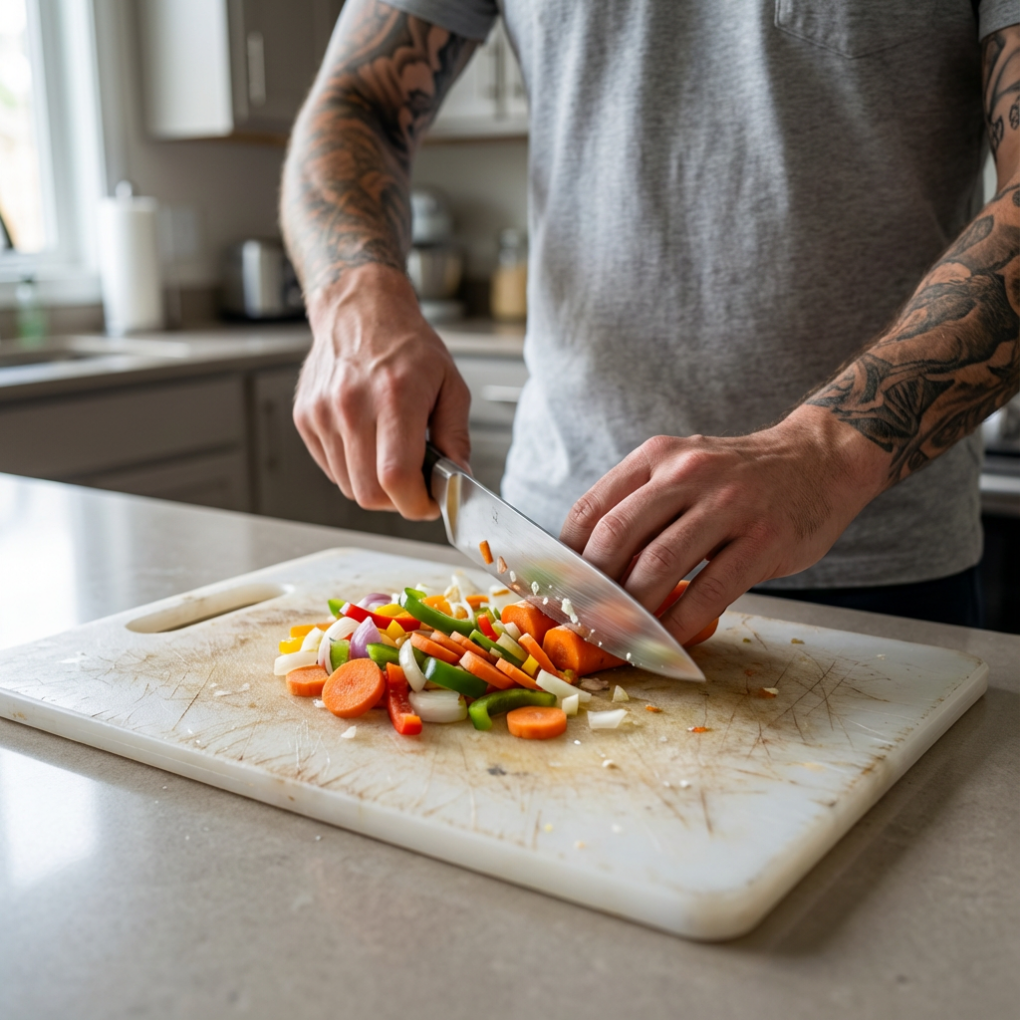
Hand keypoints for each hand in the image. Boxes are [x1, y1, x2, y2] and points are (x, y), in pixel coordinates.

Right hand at [293, 263, 470, 519]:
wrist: (360, 311)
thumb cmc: (408, 345)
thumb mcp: (450, 385)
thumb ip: (456, 437)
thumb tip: (459, 479)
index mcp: (395, 396)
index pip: (396, 477)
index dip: (415, 504)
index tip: (429, 504)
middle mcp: (352, 405)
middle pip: (368, 493)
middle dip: (397, 502)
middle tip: (414, 487)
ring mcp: (323, 413)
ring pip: (348, 486)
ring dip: (374, 487)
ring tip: (391, 458)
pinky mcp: (306, 418)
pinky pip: (331, 469)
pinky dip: (353, 471)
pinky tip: (369, 445)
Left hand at [559, 406, 887, 644]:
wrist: (819, 460)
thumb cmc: (738, 479)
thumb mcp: (681, 470)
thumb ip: (638, 506)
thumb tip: (584, 570)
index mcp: (655, 457)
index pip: (590, 511)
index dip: (562, 561)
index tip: (550, 595)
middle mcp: (686, 474)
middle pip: (615, 538)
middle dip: (588, 590)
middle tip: (577, 625)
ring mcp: (728, 504)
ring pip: (658, 566)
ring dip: (629, 612)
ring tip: (615, 639)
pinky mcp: (764, 538)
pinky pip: (710, 589)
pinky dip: (681, 622)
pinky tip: (667, 641)